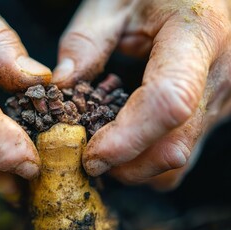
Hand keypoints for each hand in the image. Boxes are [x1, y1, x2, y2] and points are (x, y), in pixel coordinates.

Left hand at [53, 0, 230, 189]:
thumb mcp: (110, 4)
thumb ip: (85, 43)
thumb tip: (63, 88)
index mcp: (197, 35)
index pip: (168, 103)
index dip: (127, 139)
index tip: (91, 154)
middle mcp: (220, 73)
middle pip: (175, 144)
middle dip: (127, 163)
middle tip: (89, 155)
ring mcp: (222, 96)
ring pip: (180, 156)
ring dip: (138, 164)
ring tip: (106, 146)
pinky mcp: (216, 108)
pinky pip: (184, 149)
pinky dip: (151, 157)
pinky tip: (129, 139)